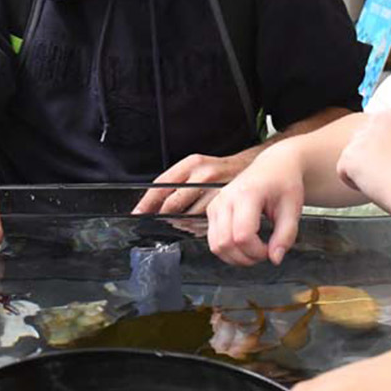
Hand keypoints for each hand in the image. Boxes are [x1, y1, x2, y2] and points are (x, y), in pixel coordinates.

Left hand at [132, 148, 260, 214]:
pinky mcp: (227, 204)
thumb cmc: (221, 171)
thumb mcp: (198, 167)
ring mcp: (216, 188)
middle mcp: (203, 174)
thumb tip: (155, 205)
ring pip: (189, 215)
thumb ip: (178, 183)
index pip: (162, 184)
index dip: (147, 202)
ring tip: (180, 225)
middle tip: (158, 224)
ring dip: (181, 224)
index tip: (138, 213)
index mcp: (192, 164)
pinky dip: (198, 227)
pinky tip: (198, 225)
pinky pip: (206, 222)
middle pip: (173, 203)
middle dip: (164, 216)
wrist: (253, 167)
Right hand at [207, 143, 305, 266]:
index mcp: (247, 195)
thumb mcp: (293, 209)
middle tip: (264, 252)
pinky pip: (213, 240)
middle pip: (226, 243)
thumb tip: (275, 258)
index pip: (242, 236)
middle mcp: (226, 199)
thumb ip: (286, 236)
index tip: (271, 250)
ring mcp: (216, 204)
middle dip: (247, 257)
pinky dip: (228, 250)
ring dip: (236, 257)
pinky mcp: (212, 211)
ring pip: (216, 245)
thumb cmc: (283, 183)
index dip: (258, 252)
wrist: (274, 166)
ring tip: (254, 250)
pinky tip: (244, 246)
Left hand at [335, 110, 390, 215]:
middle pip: (358, 142)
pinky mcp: (350, 156)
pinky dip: (355, 183)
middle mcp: (373, 122)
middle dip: (367, 158)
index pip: (371, 132)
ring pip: (351, 157)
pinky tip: (375, 185)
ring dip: (362, 170)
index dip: (379, 151)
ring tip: (384, 180)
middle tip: (385, 174)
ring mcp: (360, 139)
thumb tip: (380, 152)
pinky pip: (343, 173)